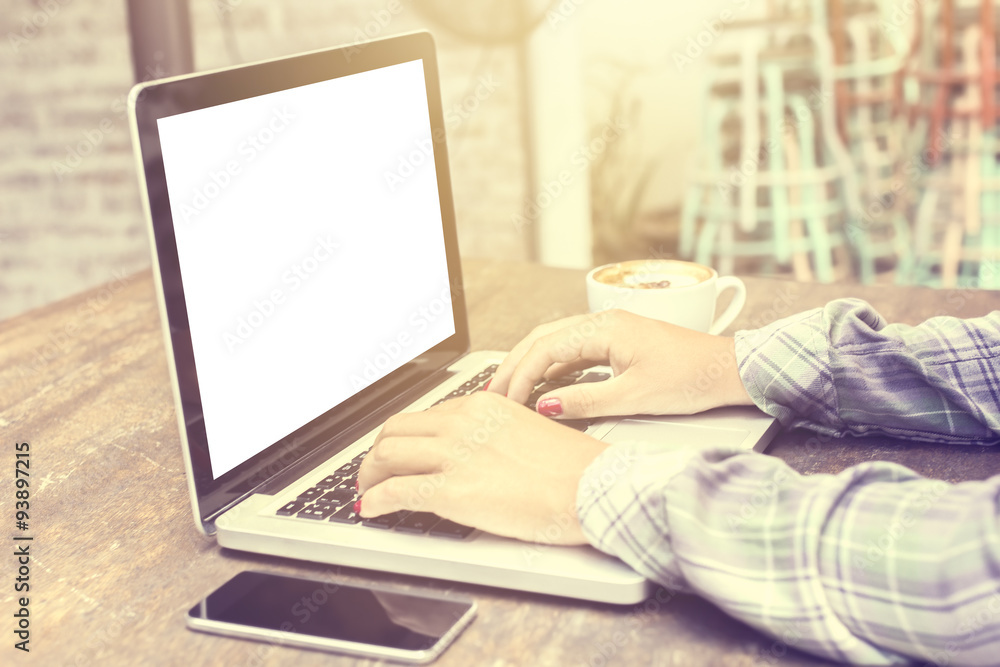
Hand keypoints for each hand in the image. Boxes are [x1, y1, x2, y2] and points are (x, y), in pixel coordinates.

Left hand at [357, 391, 606, 543]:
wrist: (593, 489)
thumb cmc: (573, 468)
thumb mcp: (527, 430)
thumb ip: (492, 434)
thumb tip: (472, 453)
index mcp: (481, 405)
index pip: (425, 416)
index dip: (403, 437)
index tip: (398, 452)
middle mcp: (462, 423)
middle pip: (396, 430)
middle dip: (377, 453)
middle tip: (373, 472)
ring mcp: (454, 455)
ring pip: (387, 456)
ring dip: (369, 476)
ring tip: (367, 491)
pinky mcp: (452, 491)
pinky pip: (395, 492)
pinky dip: (374, 501)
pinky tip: (370, 510)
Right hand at [486, 309, 753, 418]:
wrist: (729, 371)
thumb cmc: (690, 379)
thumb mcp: (634, 398)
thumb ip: (585, 401)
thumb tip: (546, 405)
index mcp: (604, 328)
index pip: (545, 348)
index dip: (520, 375)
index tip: (506, 402)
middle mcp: (603, 322)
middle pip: (543, 338)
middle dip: (515, 365)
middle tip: (493, 393)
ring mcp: (610, 330)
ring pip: (556, 342)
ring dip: (530, 364)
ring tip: (509, 388)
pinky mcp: (618, 342)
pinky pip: (574, 350)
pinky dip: (552, 366)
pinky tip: (543, 384)